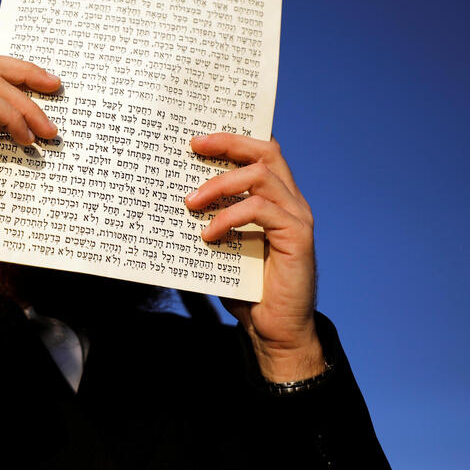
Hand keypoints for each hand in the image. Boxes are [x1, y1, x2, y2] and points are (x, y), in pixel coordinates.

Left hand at [185, 134, 324, 382]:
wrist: (273, 331)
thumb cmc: (247, 289)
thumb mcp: (223, 246)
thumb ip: (210, 219)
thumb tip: (170, 198)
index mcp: (276, 198)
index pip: (261, 152)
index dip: (232, 138)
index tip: (196, 139)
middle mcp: (291, 201)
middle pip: (266, 152)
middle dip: (228, 143)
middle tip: (194, 147)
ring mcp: (298, 216)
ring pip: (261, 176)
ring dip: (220, 185)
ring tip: (191, 203)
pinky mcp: (298, 236)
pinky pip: (261, 210)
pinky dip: (230, 218)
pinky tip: (209, 235)